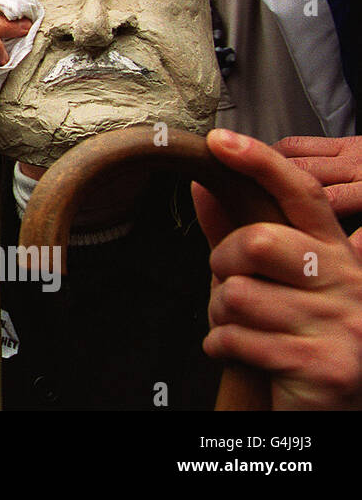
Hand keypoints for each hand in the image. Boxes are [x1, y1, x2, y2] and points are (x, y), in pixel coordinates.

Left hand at [194, 129, 361, 408]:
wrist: (338, 408)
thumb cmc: (302, 335)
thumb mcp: (281, 281)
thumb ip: (243, 234)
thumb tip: (201, 185)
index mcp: (339, 253)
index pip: (301, 194)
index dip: (260, 163)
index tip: (219, 140)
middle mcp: (349, 282)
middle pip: (255, 242)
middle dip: (221, 264)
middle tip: (231, 289)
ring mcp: (341, 324)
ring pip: (235, 296)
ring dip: (220, 317)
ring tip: (245, 330)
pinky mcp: (323, 366)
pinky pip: (235, 339)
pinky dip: (221, 348)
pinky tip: (244, 356)